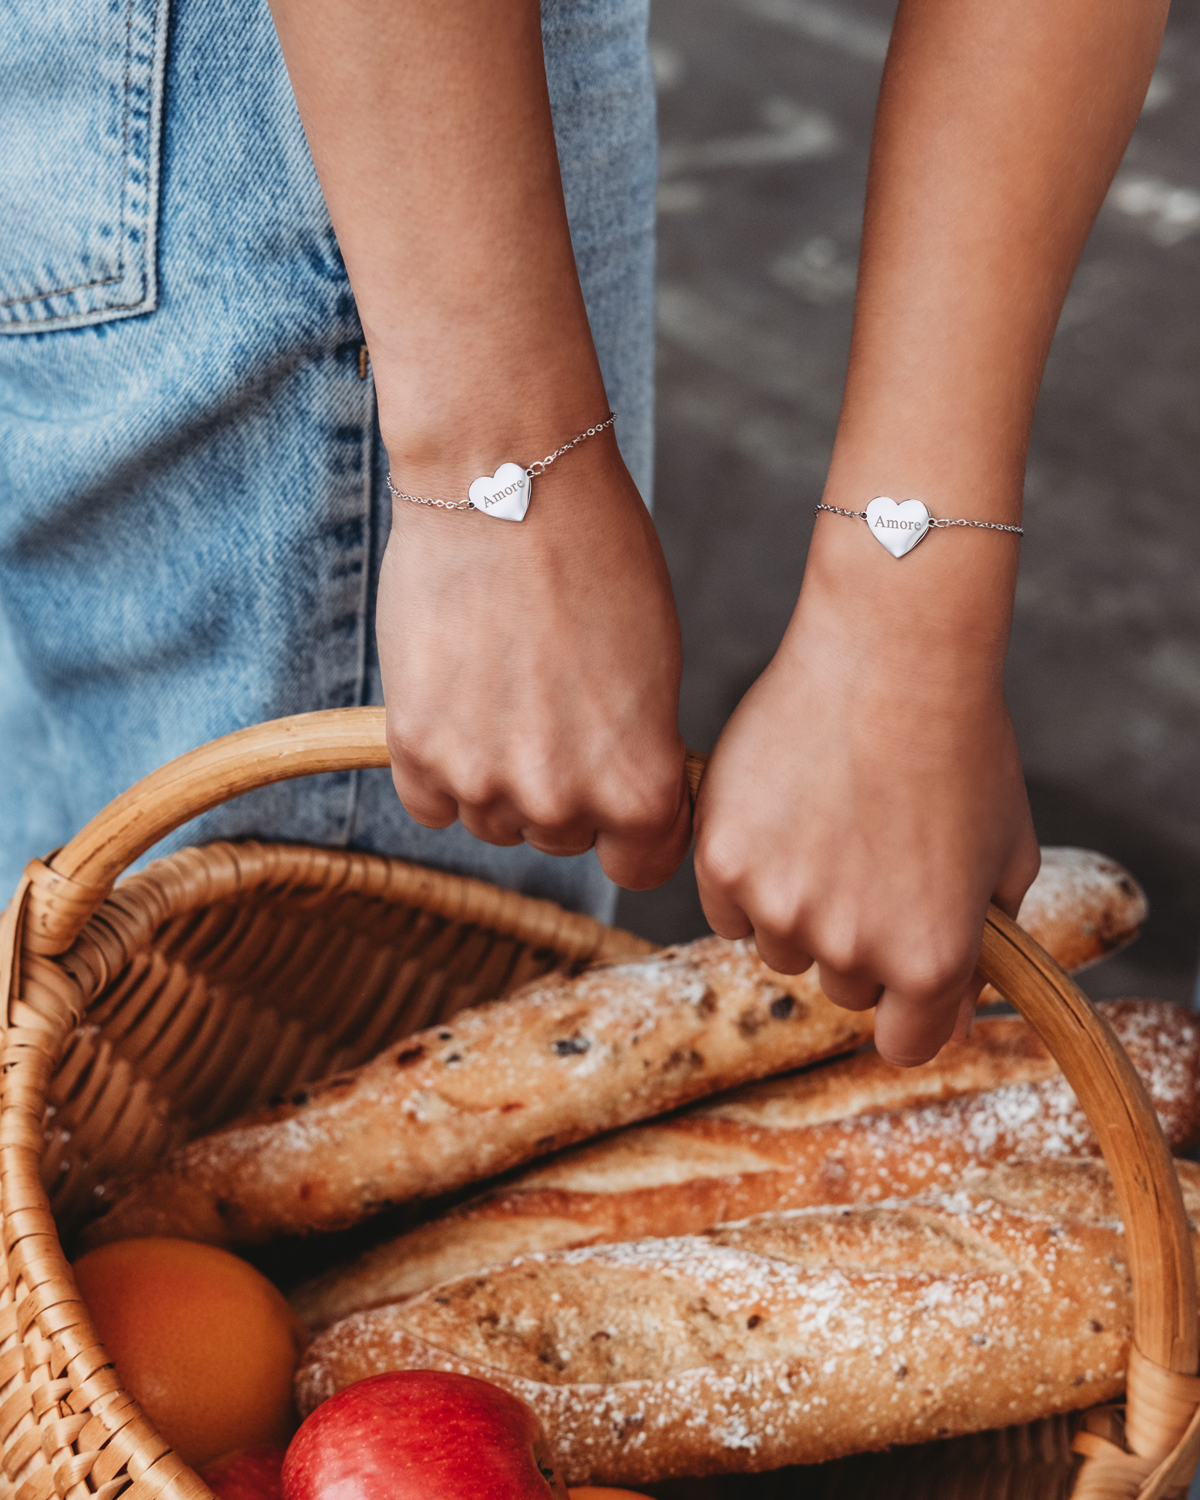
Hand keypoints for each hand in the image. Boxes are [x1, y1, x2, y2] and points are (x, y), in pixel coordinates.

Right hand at [376, 431, 690, 889]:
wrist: (507, 487)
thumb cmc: (598, 561)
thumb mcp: (656, 673)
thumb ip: (636, 753)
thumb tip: (626, 797)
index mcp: (639, 787)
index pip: (642, 863)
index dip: (636, 825)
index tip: (622, 787)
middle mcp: (560, 803)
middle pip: (561, 835)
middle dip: (563, 788)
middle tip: (554, 706)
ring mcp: (482, 782)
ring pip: (492, 820)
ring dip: (498, 776)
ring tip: (505, 688)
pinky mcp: (414, 750)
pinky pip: (431, 801)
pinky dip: (442, 763)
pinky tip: (459, 698)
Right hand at [693, 559, 1039, 1066]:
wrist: (891, 654)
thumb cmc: (962, 743)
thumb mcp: (1008, 854)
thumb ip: (986, 945)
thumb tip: (950, 1012)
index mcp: (930, 958)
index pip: (905, 1043)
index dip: (910, 1003)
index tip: (902, 961)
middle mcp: (851, 947)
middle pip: (840, 987)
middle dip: (857, 939)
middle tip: (869, 859)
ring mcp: (780, 905)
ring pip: (778, 946)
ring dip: (797, 908)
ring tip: (826, 826)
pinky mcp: (723, 859)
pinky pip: (726, 906)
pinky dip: (749, 874)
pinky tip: (783, 815)